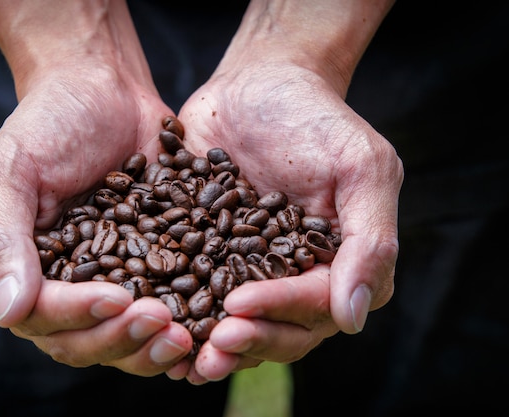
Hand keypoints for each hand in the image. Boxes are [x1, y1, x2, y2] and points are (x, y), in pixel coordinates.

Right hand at [0, 45, 196, 375]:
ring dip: (152, 346)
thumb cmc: (50, 122)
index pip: (38, 315)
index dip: (76, 315)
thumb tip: (8, 313)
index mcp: (9, 269)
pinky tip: (207, 335)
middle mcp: (52, 288)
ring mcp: (100, 285)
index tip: (117, 297)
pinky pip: (159, 312)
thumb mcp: (12, 170)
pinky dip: (181, 329)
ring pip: (121, 339)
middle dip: (122, 338)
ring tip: (189, 337)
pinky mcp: (143, 274)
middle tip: (165, 325)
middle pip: (81, 340)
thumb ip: (2, 239)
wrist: (104, 91)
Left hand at [167, 56, 402, 382]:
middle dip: (245, 339)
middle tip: (210, 347)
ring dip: (208, 343)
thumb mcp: (360, 168)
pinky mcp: (206, 252)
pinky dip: (175, 313)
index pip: (315, 304)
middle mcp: (292, 275)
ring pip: (234, 321)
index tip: (241, 305)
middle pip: (276, 326)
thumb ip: (369, 241)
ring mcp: (246, 268)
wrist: (259, 83)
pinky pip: (193, 290)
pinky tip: (149, 326)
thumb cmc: (316, 118)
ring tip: (176, 356)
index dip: (280, 310)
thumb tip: (354, 319)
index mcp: (335, 263)